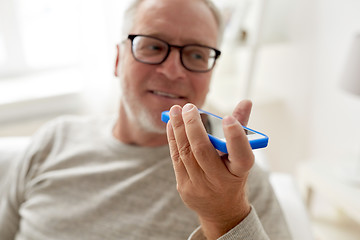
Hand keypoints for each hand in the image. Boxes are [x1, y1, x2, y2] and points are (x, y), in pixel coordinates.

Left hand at [166, 101, 253, 238]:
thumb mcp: (241, 156)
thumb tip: (246, 101)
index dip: (236, 138)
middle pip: (203, 151)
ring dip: (178, 129)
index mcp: (240, 172)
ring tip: (175, 110)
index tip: (228, 118)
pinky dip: (173, 139)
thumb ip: (242, 128)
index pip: (242, 156)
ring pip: (186, 153)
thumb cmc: (233, 175)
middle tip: (189, 107)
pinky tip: (171, 125)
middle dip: (193, 126)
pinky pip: (176, 159)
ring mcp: (200, 186)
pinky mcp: (184, 187)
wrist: (221, 210)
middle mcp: (220, 181)